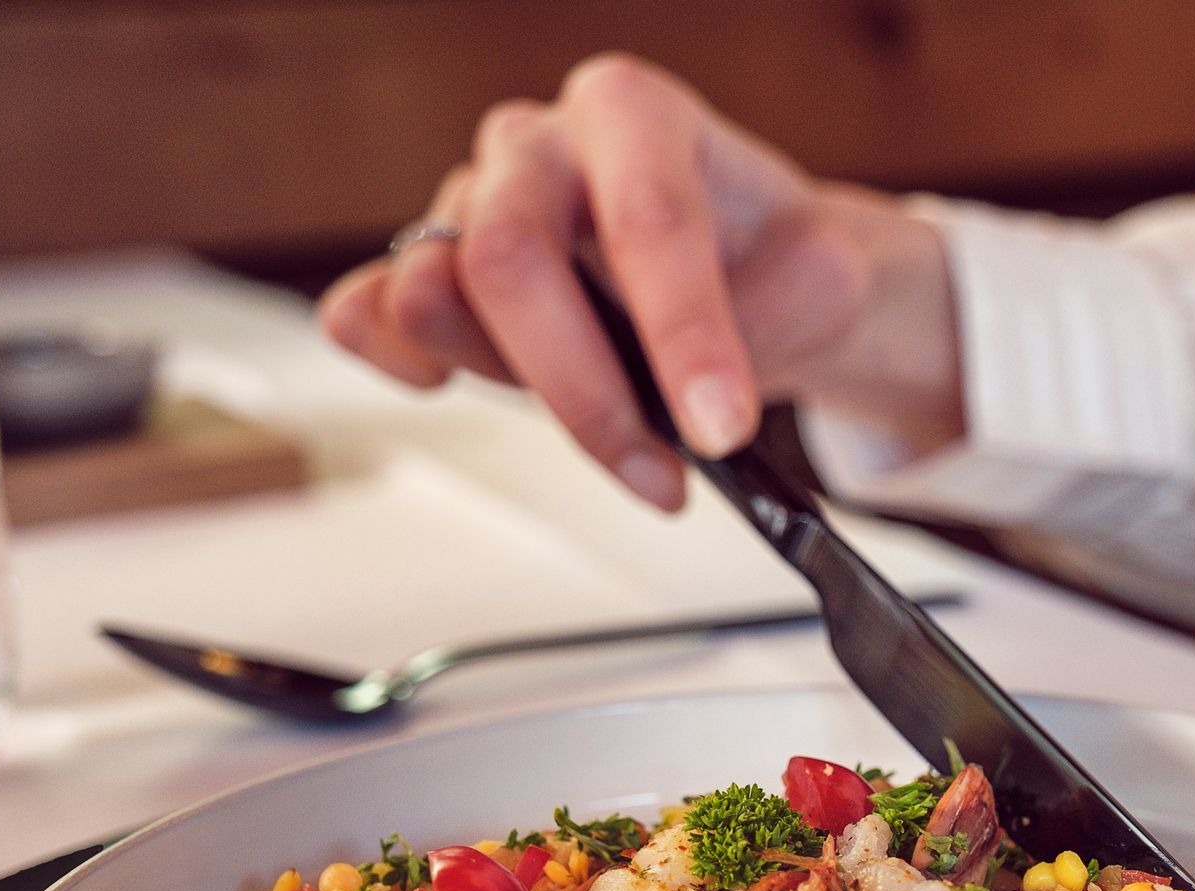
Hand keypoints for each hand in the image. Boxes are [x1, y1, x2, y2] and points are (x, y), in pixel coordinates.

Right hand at [319, 54, 962, 509]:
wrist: (754, 272)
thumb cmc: (772, 261)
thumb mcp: (827, 281)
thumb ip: (781, 317)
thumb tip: (704, 387)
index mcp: (636, 114)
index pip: (644, 219)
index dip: (681, 336)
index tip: (718, 429)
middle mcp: (539, 146)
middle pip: (507, 259)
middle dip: (584, 391)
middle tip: (661, 472)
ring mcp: (472, 206)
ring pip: (432, 294)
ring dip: (516, 393)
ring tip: (609, 435)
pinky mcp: (431, 271)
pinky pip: (367, 314)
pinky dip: (400, 362)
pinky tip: (457, 389)